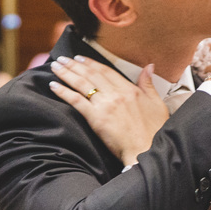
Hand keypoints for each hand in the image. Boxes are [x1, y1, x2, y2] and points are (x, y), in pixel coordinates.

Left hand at [50, 55, 168, 165]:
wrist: (147, 151)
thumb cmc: (154, 131)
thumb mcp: (157, 104)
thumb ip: (148, 84)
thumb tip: (149, 66)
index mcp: (130, 89)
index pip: (106, 71)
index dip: (91, 63)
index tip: (79, 58)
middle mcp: (116, 94)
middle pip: (90, 74)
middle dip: (74, 64)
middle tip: (61, 58)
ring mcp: (105, 105)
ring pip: (81, 84)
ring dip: (66, 73)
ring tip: (55, 66)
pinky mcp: (96, 119)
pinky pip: (76, 101)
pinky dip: (63, 92)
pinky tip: (53, 85)